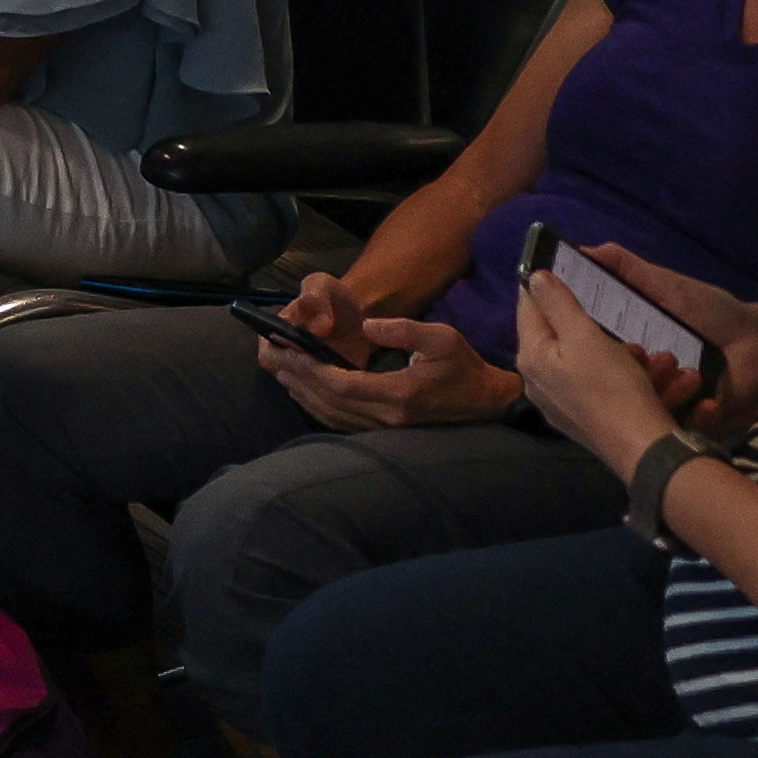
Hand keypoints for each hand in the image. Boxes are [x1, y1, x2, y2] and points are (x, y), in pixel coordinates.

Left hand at [257, 304, 520, 431]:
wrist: (485, 402)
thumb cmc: (463, 367)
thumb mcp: (442, 338)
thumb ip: (404, 330)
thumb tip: (368, 325)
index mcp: (399, 394)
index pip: (342, 384)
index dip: (311, 368)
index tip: (288, 349)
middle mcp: (387, 417)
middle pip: (328, 401)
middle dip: (297, 379)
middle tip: (272, 356)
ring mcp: (384, 429)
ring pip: (329, 415)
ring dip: (301, 394)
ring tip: (280, 370)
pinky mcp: (382, 433)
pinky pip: (339, 422)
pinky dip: (316, 407)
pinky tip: (302, 391)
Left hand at [511, 264, 686, 474]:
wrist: (642, 449)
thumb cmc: (611, 388)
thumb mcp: (584, 336)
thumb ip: (559, 303)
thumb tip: (535, 276)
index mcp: (532, 357)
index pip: (528, 307)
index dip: (545, 285)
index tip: (566, 268)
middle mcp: (538, 381)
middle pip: (569, 337)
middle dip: (609, 333)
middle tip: (639, 342)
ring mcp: (561, 403)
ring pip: (598, 363)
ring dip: (633, 358)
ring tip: (664, 364)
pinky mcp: (586, 419)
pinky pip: (610, 386)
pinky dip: (637, 380)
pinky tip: (665, 381)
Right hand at [581, 241, 757, 433]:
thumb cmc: (714, 312)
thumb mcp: (667, 286)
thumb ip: (629, 270)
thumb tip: (586, 248)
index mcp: (626, 351)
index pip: (594, 358)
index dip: (590, 354)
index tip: (596, 343)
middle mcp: (638, 381)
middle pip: (613, 391)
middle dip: (628, 375)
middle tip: (642, 358)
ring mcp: (663, 405)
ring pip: (645, 412)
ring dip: (664, 393)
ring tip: (687, 376)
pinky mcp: (690, 423)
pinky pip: (680, 428)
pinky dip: (694, 416)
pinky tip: (707, 401)